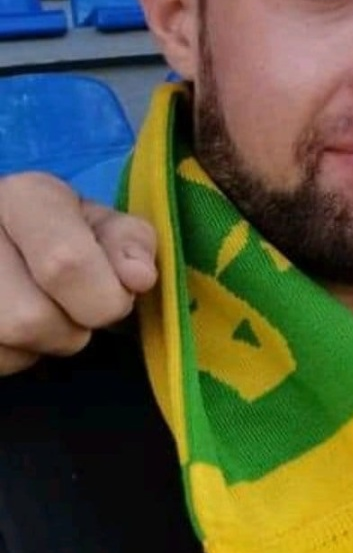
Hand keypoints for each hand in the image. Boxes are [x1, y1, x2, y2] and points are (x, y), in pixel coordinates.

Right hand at [0, 173, 157, 373]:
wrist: (8, 238)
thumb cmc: (65, 231)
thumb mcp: (103, 223)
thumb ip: (130, 242)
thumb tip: (139, 277)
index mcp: (25, 197)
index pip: (66, 263)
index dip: (104, 297)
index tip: (120, 296)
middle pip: (32, 317)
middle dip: (73, 327)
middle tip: (80, 305)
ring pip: (10, 343)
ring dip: (44, 343)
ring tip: (47, 310)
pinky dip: (17, 355)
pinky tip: (18, 324)